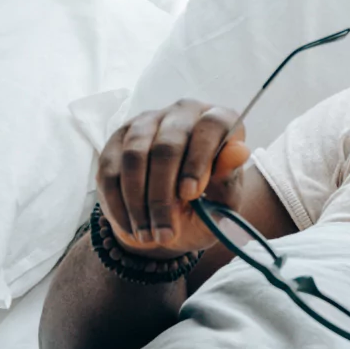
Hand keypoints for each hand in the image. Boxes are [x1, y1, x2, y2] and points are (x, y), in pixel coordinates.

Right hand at [97, 100, 251, 258]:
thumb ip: (229, 179)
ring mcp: (148, 122)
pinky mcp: (118, 138)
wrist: (175, 219)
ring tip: (150, 236)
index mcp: (219, 120)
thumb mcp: (224, 202)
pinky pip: (110, 169)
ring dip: (138, 202)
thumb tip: (239, 151)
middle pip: (167, 145)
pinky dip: (119, 203)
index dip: (199, 159)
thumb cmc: (209, 205)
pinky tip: (132, 228)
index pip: (212, 125)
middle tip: (166, 232)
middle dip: (163, 194)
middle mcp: (183, 112)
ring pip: (134, 157)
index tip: (190, 193)